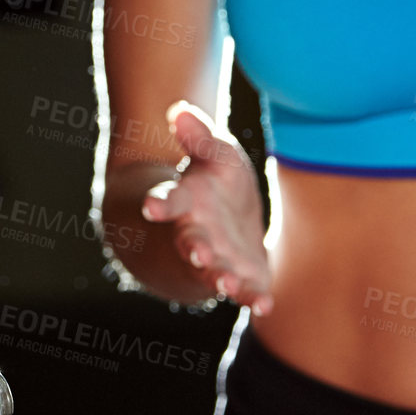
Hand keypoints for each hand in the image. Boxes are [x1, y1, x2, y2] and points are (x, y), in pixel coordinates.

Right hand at [139, 101, 272, 314]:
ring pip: (214, 272)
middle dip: (193, 248)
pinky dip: (253, 298)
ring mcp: (218, 260)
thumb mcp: (216, 155)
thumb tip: (178, 109)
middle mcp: (197, 235)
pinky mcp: (242, 278)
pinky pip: (247, 291)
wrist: (230, 226)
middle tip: (197, 252)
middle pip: (191, 242)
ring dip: (219, 278)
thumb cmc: (218, 186)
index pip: (170, 200)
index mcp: (188, 203)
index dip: (160, 202)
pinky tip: (264, 304)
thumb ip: (199, 137)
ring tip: (227, 283)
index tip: (150, 206)